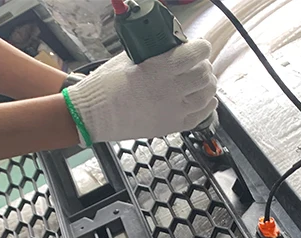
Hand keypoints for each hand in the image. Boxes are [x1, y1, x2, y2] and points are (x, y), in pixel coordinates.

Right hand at [64, 39, 217, 144]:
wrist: (93, 115)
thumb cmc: (104, 88)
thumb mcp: (128, 58)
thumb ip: (153, 53)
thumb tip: (170, 47)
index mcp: (158, 70)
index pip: (195, 54)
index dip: (201, 48)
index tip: (199, 47)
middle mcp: (169, 91)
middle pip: (204, 75)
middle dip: (204, 66)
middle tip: (198, 65)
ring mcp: (172, 112)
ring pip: (206, 96)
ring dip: (207, 86)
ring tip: (202, 81)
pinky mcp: (170, 127)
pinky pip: (200, 117)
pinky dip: (207, 106)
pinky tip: (204, 99)